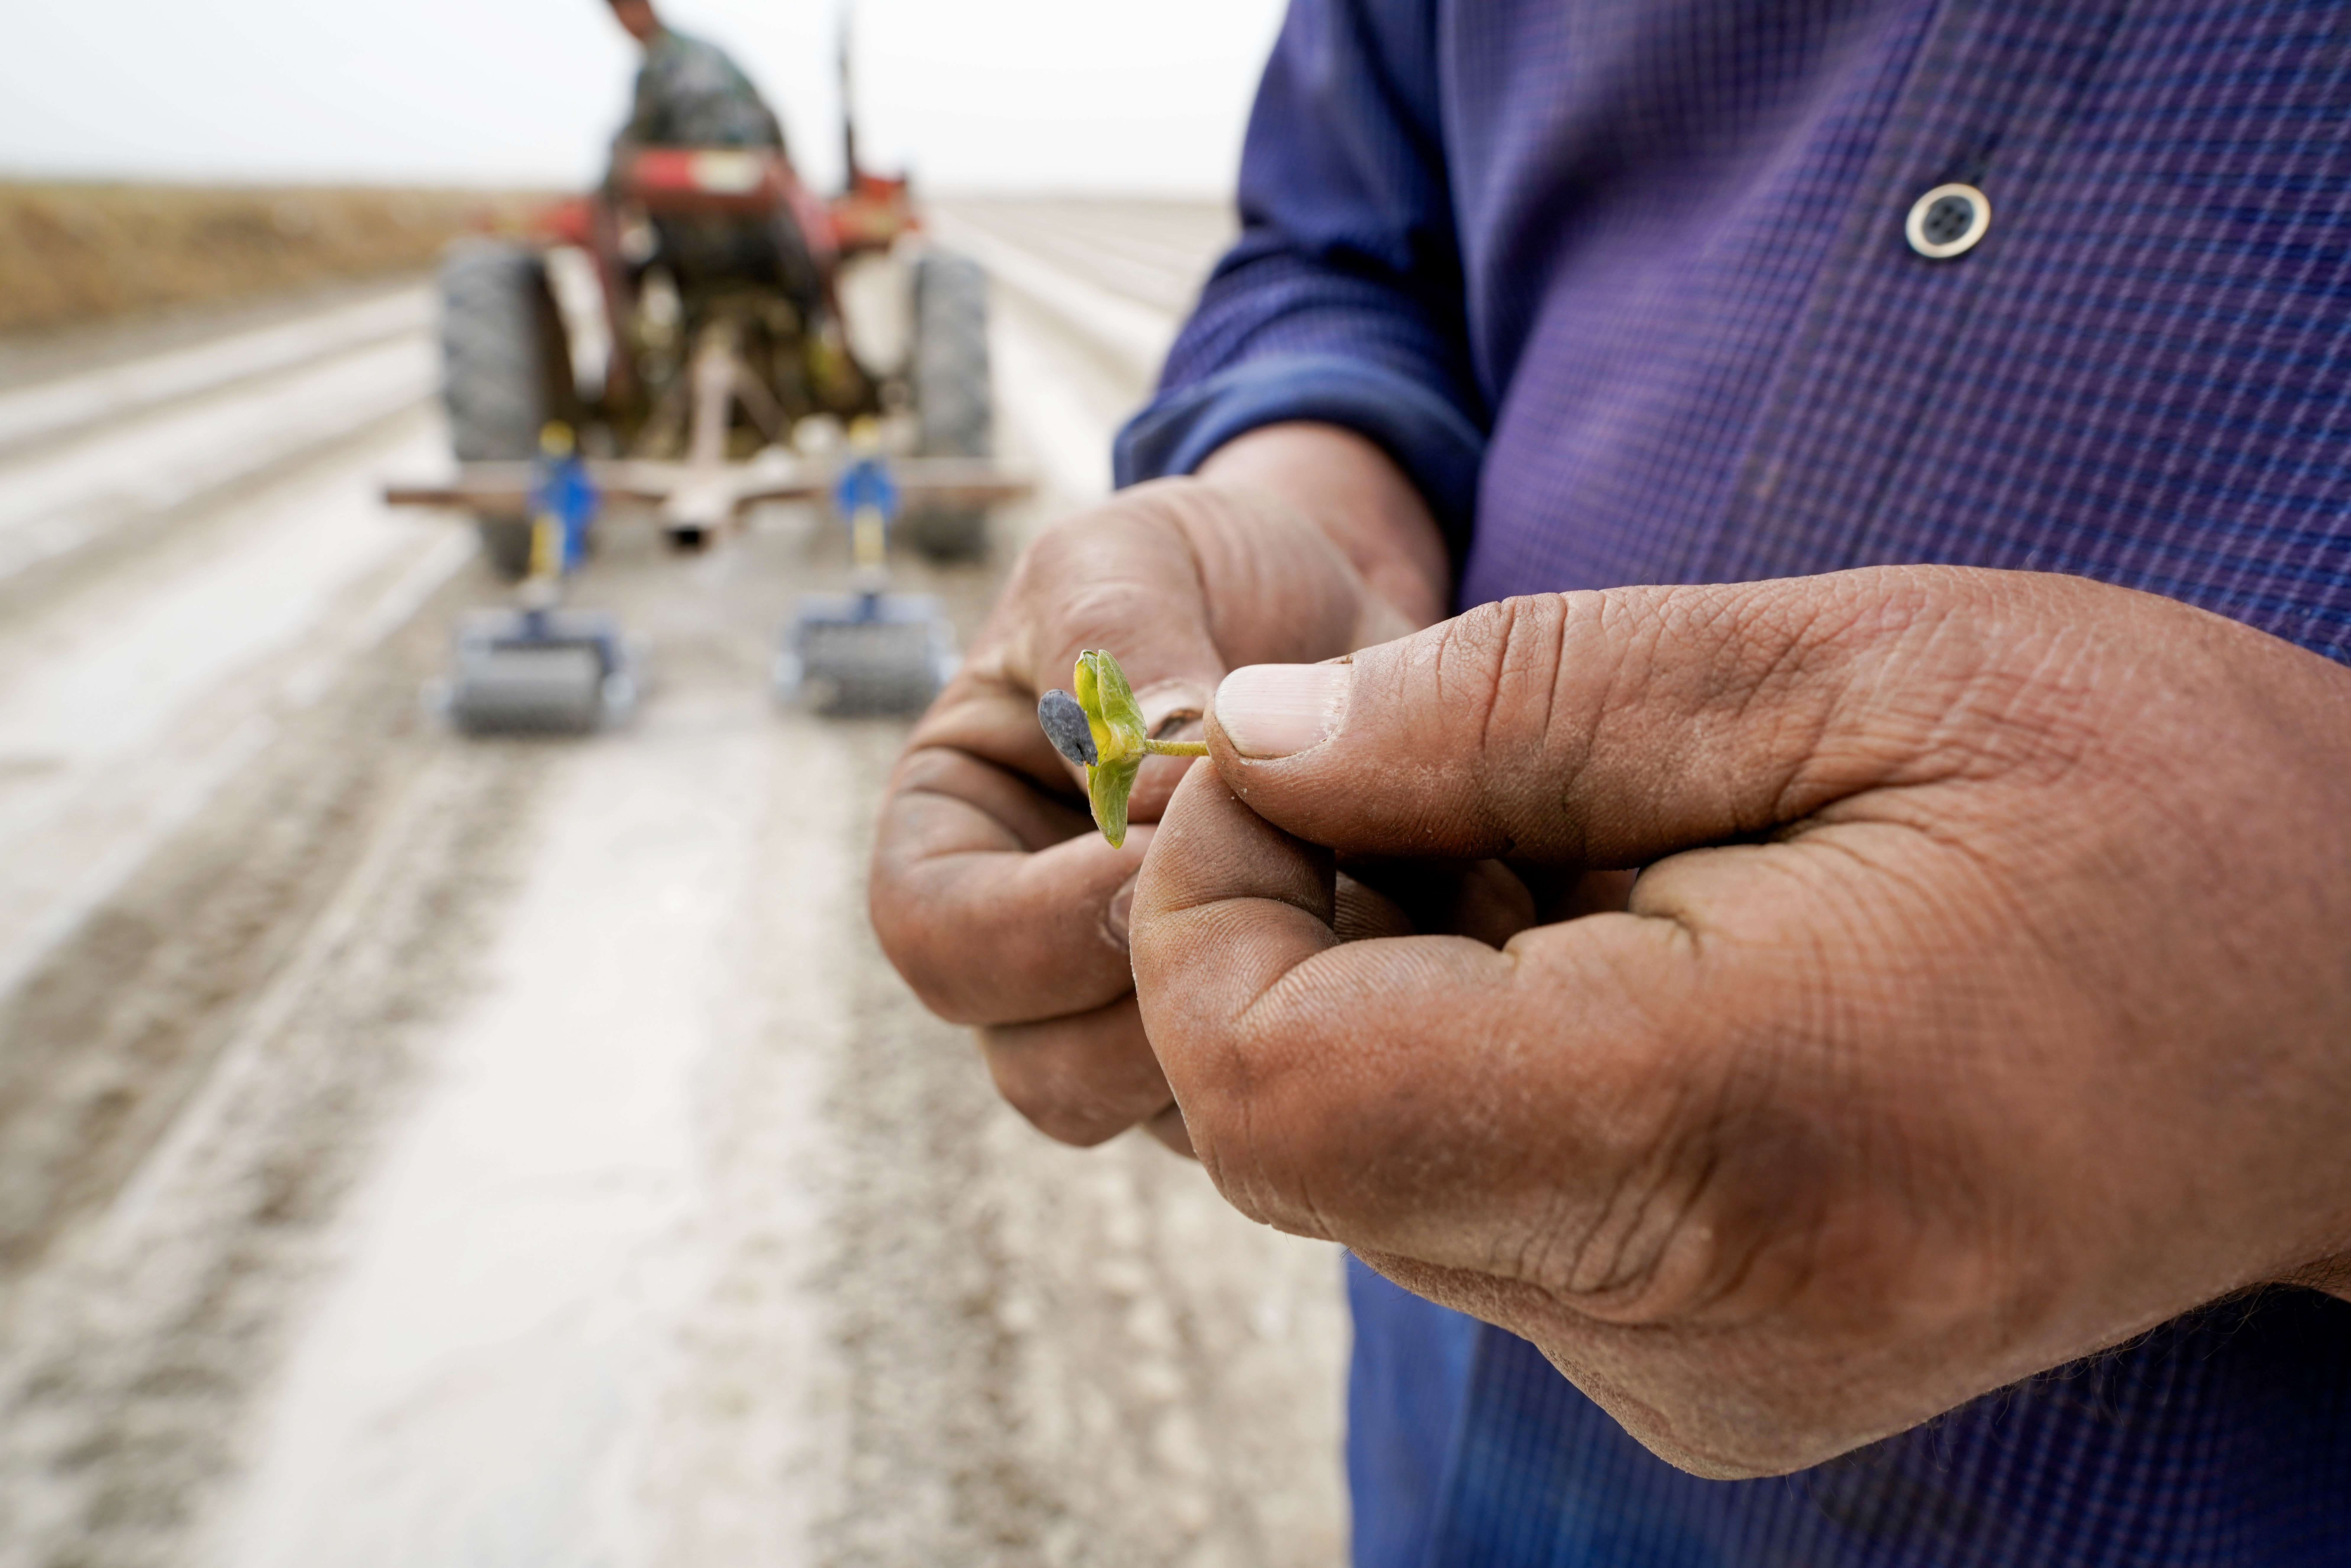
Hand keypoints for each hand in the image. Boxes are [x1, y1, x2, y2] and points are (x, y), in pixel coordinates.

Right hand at [869, 424, 1447, 1150]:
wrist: (1343, 610)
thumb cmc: (1200, 574)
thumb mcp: (1129, 559)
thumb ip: (1113, 642)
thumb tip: (1147, 761)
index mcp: (956, 844)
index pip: (936, 941)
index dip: (1032, 925)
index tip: (1151, 855)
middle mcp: (1039, 962)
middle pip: (1041, 1070)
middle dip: (1156, 1006)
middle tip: (1274, 900)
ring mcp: (1151, 1026)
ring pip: (1172, 1118)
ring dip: (1269, 1029)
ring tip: (1362, 904)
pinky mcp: (1272, 1052)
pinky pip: (1299, 1108)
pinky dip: (1365, 1037)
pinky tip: (1429, 931)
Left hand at [1131, 566, 2350, 1475]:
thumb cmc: (2155, 800)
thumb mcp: (1852, 663)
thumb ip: (1514, 701)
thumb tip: (1254, 742)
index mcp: (1742, 1132)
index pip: (1285, 1093)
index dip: (1212, 908)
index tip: (1290, 764)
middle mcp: (1698, 1320)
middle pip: (1302, 1139)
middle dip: (1301, 932)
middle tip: (1470, 783)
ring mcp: (1696, 1375)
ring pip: (1370, 1171)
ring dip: (1401, 988)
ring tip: (1595, 865)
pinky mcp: (1699, 1373)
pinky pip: (1471, 1205)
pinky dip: (1483, 1059)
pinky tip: (1633, 962)